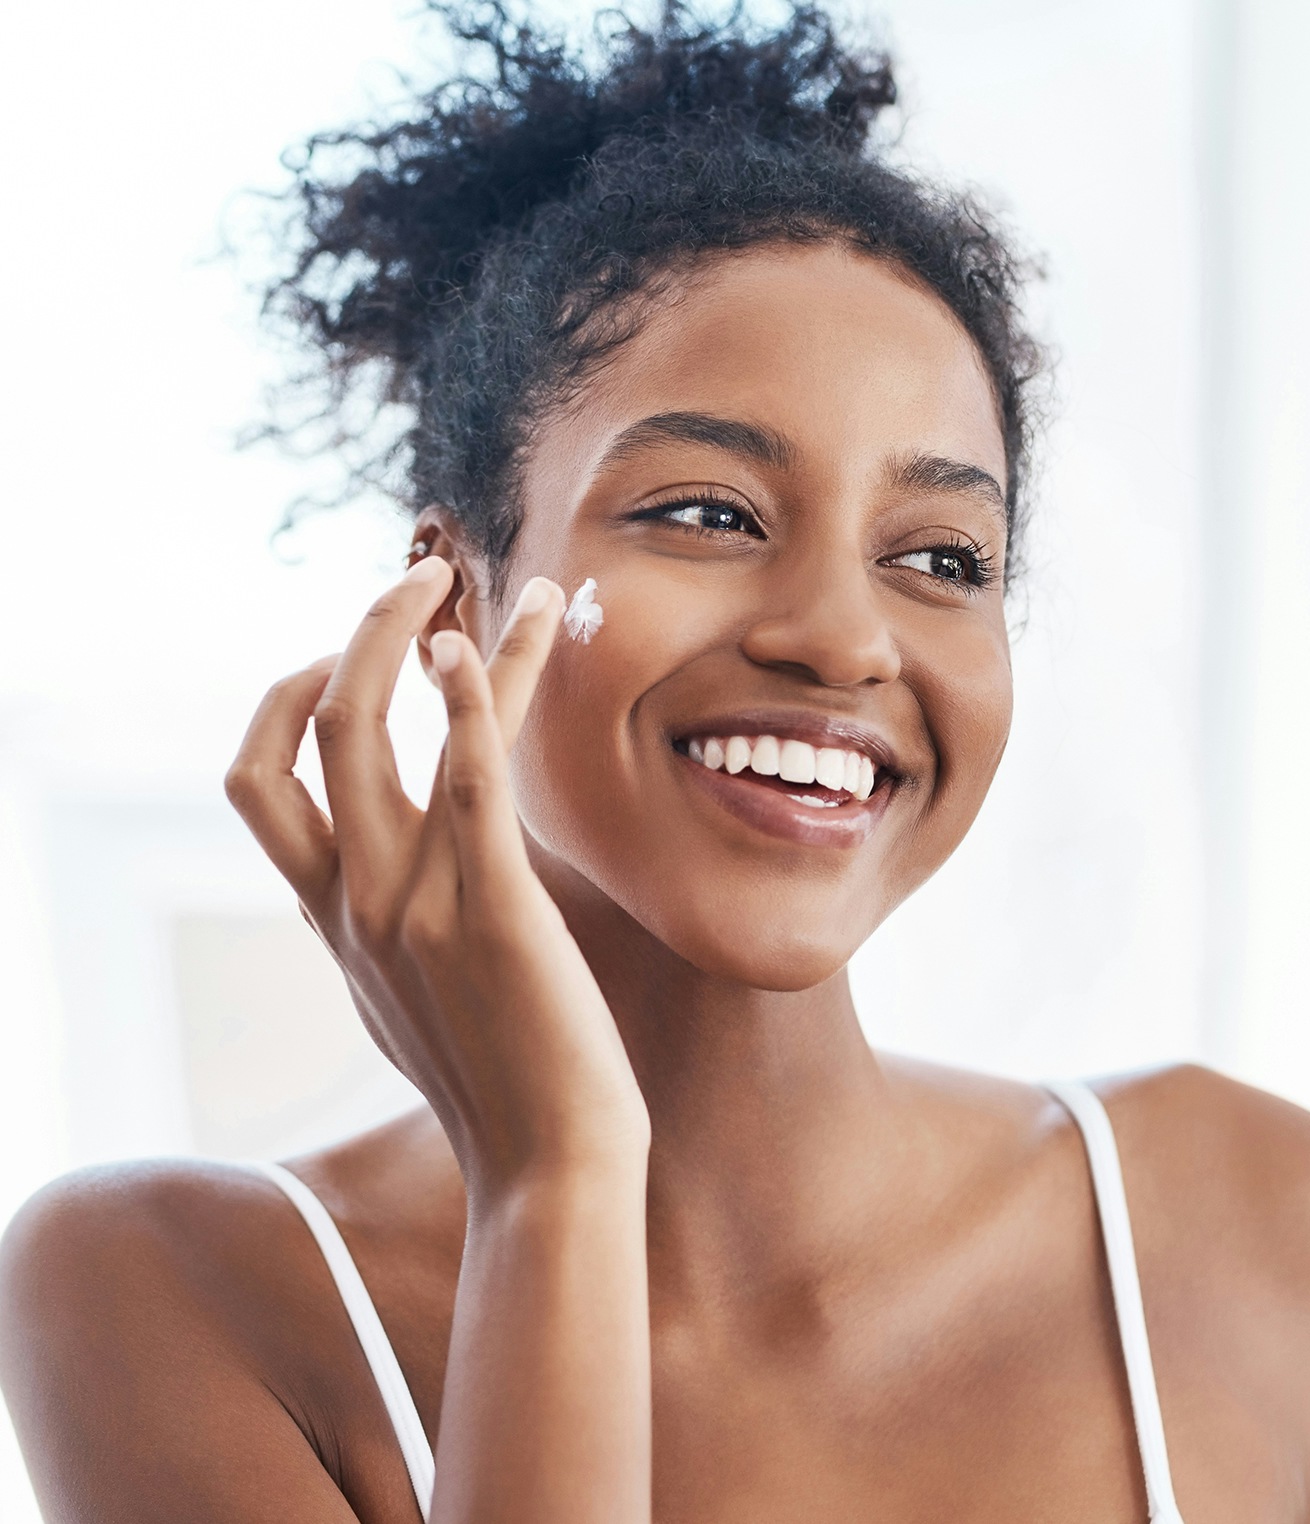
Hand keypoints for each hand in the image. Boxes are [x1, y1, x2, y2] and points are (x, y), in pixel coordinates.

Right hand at [225, 561, 648, 1198]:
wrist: (549, 1168)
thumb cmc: (498, 1084)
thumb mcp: (410, 1000)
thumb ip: (384, 936)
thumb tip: (391, 895)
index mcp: (334, 918)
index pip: (257, 785)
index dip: (280, 703)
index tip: (343, 660)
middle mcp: (356, 900)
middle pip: (312, 731)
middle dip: (357, 636)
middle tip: (417, 578)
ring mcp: (415, 903)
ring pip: (384, 732)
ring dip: (424, 633)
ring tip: (465, 576)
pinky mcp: (493, 908)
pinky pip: (471, 777)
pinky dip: (479, 695)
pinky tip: (504, 636)